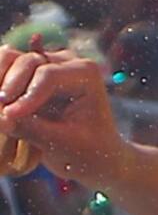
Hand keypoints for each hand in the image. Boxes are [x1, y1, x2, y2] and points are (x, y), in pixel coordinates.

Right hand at [0, 45, 126, 184]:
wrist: (91, 154)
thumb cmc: (85, 149)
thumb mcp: (61, 142)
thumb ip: (30, 128)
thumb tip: (0, 117)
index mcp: (86, 74)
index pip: (48, 75)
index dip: (24, 97)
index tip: (9, 118)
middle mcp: (68, 62)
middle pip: (29, 62)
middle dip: (9, 87)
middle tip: (0, 113)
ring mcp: (48, 64)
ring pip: (13, 59)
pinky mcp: (31, 74)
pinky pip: (7, 69)